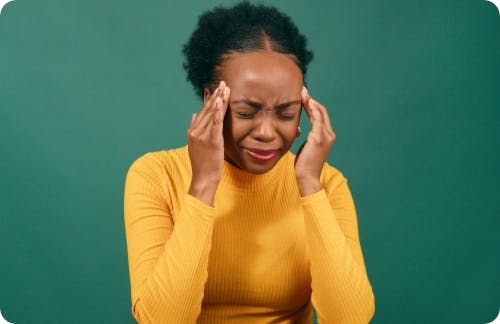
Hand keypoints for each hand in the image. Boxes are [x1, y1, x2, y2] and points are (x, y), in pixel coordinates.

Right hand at [187, 81, 229, 205]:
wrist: (203, 178)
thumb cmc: (203, 163)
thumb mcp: (195, 144)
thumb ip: (195, 128)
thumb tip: (194, 114)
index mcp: (192, 131)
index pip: (202, 111)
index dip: (210, 99)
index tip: (216, 88)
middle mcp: (195, 131)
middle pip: (207, 109)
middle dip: (216, 95)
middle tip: (222, 83)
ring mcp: (202, 135)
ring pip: (212, 113)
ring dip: (219, 99)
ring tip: (224, 88)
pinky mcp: (211, 140)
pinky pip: (215, 123)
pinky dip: (218, 111)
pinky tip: (221, 101)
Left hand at [295, 86, 335, 195]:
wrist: (307, 177)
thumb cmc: (304, 164)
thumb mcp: (307, 147)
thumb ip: (307, 137)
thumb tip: (299, 129)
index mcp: (327, 136)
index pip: (320, 115)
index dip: (312, 104)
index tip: (303, 96)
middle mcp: (329, 134)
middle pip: (322, 111)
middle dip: (311, 99)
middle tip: (302, 90)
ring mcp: (325, 136)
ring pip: (320, 112)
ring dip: (311, 101)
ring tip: (302, 93)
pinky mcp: (319, 138)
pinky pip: (317, 119)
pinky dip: (312, 109)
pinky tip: (306, 102)